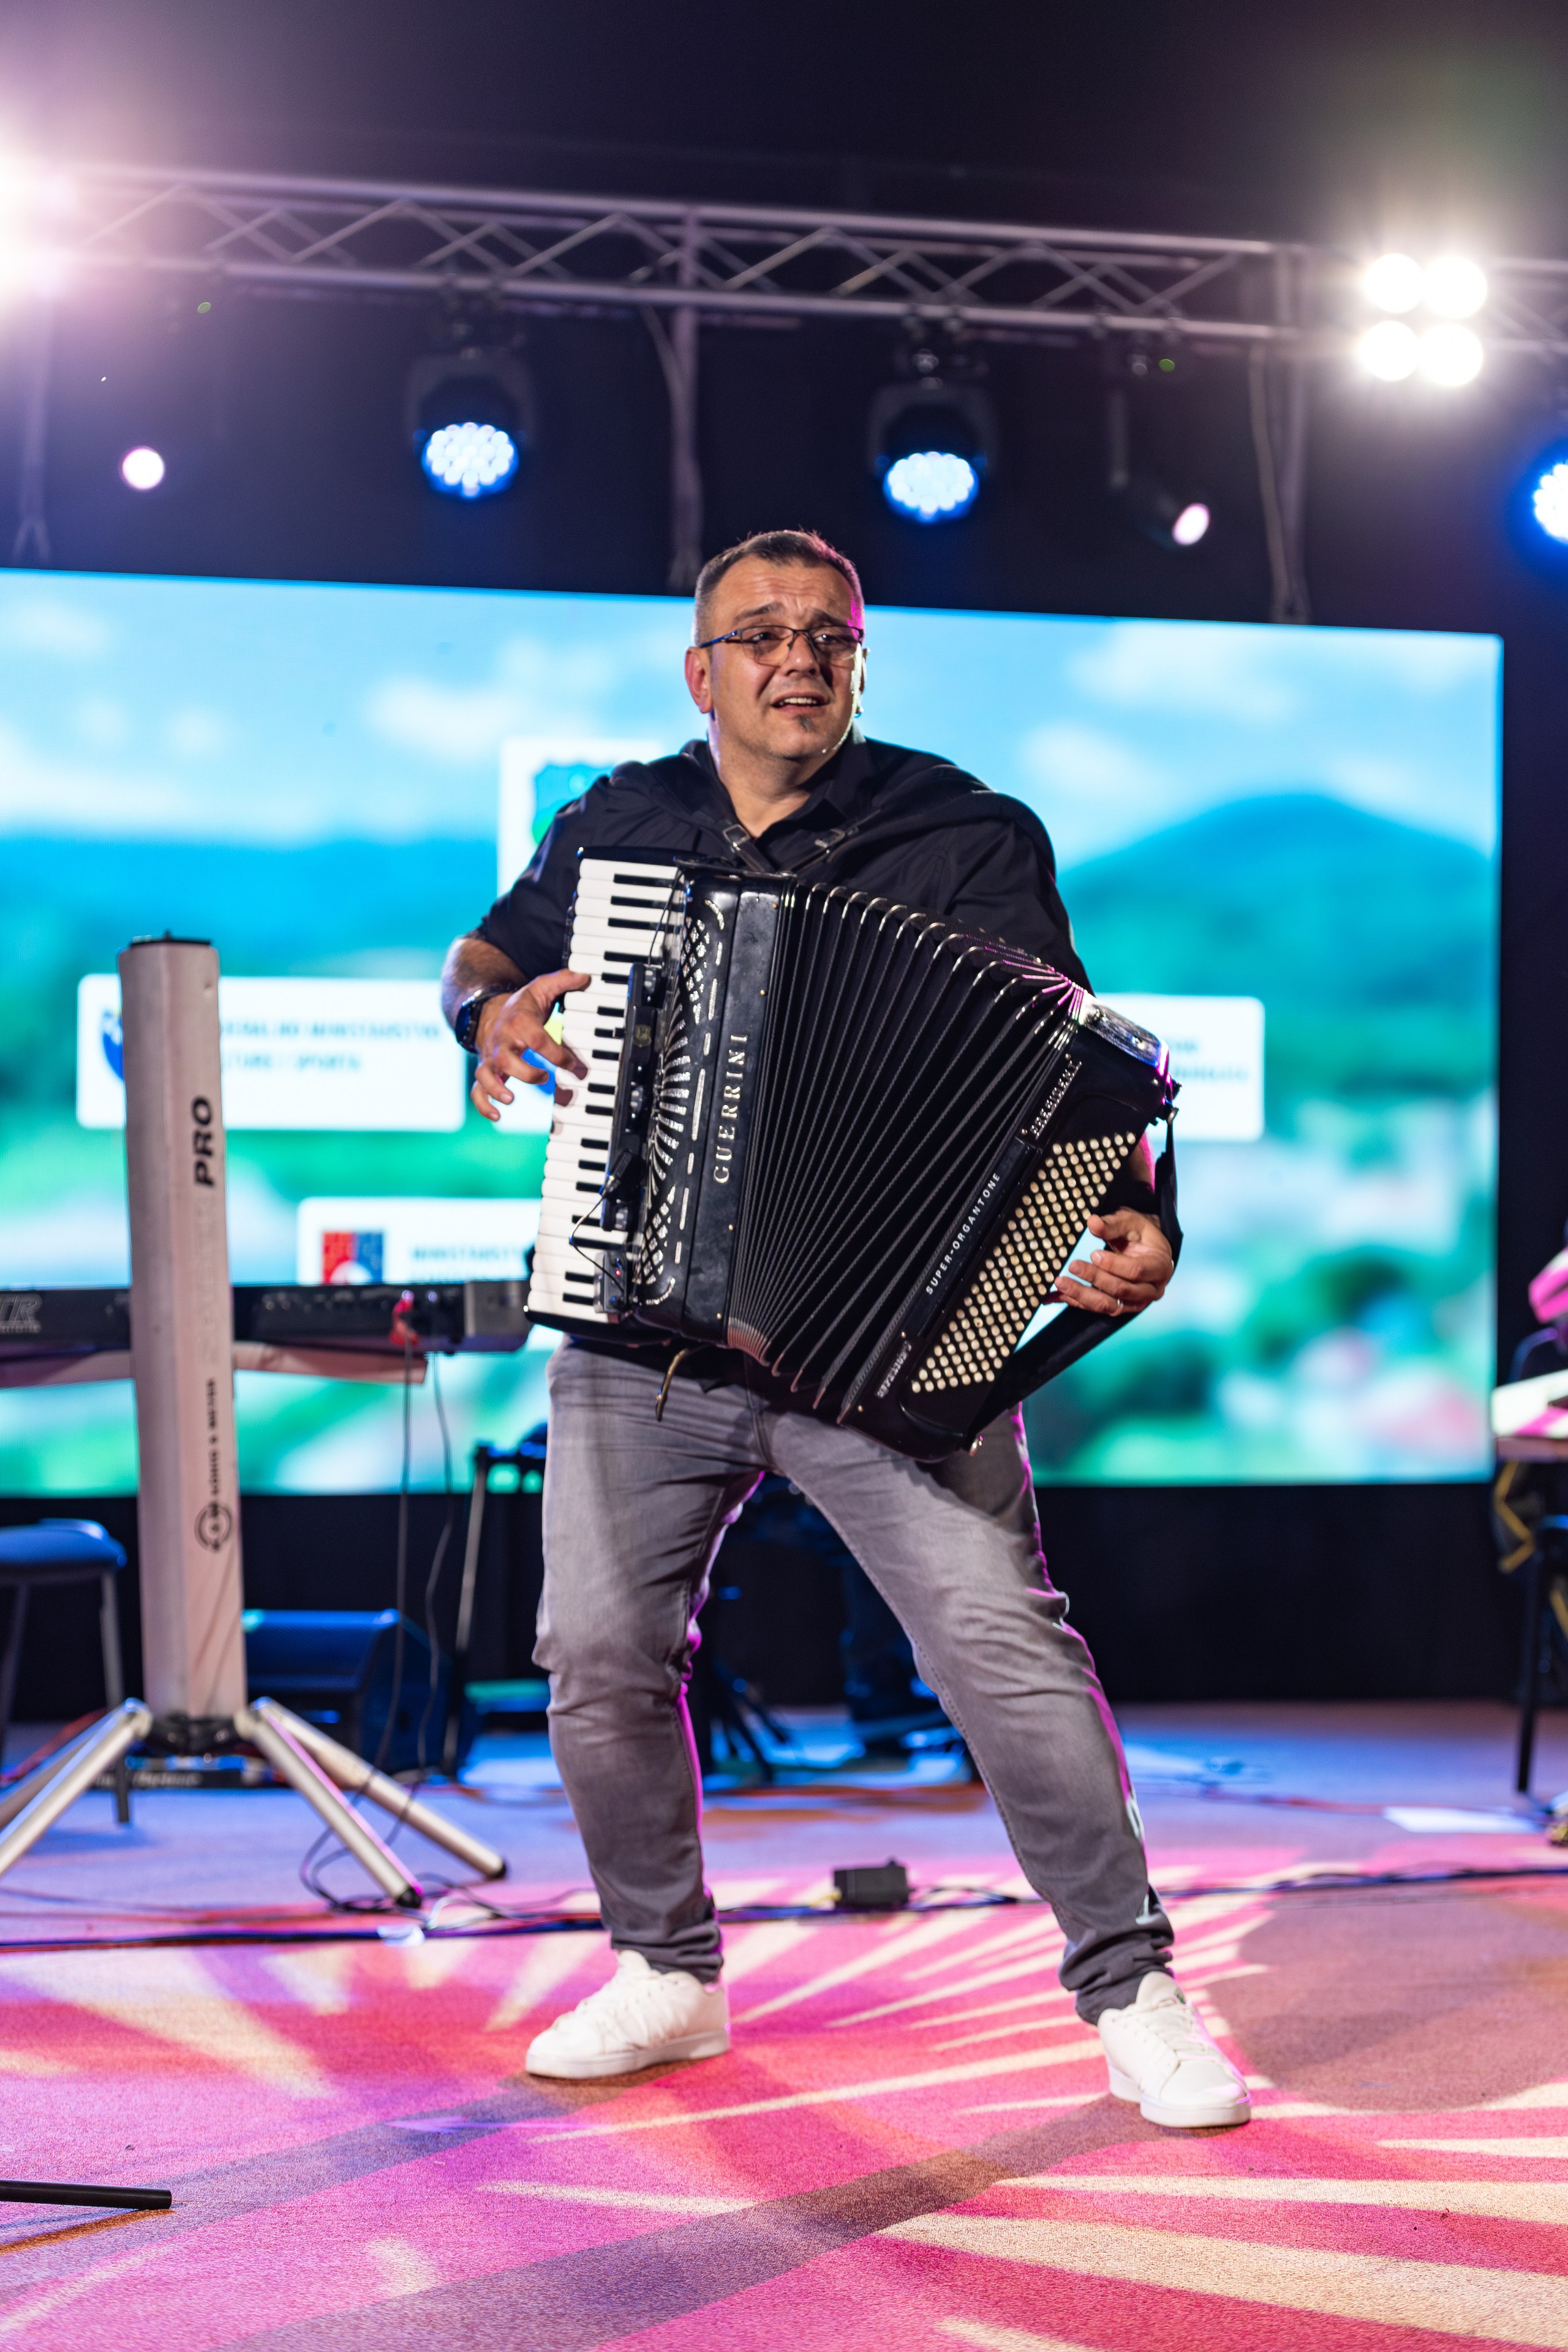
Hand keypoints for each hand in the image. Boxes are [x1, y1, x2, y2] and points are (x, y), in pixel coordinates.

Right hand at [470, 968, 590, 1121]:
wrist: (488, 1012)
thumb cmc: (520, 1007)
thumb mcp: (540, 988)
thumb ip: (562, 981)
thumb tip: (585, 977)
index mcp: (518, 1022)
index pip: (536, 1038)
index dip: (555, 1052)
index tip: (573, 1065)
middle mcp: (502, 1042)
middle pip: (506, 1058)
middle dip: (525, 1072)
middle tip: (544, 1079)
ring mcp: (491, 1059)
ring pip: (487, 1075)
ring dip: (497, 1089)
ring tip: (511, 1100)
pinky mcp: (486, 1071)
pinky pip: (477, 1091)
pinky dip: (484, 1105)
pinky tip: (497, 1116)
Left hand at [1053, 1207, 1173, 1318]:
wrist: (1146, 1249)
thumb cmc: (1140, 1234)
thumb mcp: (1130, 1222)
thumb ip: (1112, 1224)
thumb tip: (1092, 1223)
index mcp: (1160, 1266)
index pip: (1136, 1270)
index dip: (1114, 1264)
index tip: (1094, 1254)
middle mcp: (1152, 1289)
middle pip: (1121, 1289)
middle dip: (1095, 1278)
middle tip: (1073, 1265)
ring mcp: (1136, 1302)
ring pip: (1109, 1305)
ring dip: (1082, 1295)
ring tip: (1060, 1283)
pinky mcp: (1121, 1308)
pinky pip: (1098, 1308)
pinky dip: (1077, 1302)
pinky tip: (1057, 1295)